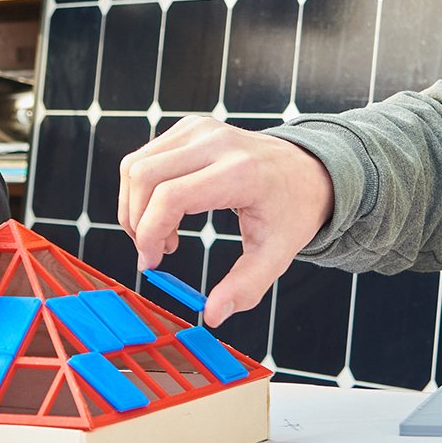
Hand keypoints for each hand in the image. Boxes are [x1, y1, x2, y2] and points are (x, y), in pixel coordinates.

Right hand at [117, 118, 333, 323]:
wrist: (306, 169)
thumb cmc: (291, 211)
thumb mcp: (277, 254)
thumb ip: (246, 287)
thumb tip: (212, 315)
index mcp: (239, 173)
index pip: (171, 197)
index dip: (149, 233)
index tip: (152, 263)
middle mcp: (216, 142)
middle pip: (144, 177)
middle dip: (135, 222)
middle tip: (153, 253)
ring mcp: (200, 129)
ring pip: (136, 165)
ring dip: (134, 206)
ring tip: (162, 234)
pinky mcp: (190, 127)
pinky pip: (145, 157)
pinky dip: (142, 190)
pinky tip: (166, 212)